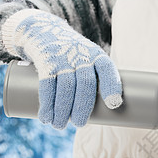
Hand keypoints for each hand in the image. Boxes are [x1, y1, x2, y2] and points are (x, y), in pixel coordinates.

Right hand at [2, 9, 121, 128]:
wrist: (44, 31)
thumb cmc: (74, 57)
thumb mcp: (88, 61)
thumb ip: (94, 85)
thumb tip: (101, 118)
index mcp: (97, 57)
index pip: (107, 70)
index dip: (112, 86)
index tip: (114, 104)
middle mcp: (82, 56)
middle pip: (85, 83)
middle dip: (82, 106)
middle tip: (79, 124)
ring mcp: (64, 58)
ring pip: (65, 87)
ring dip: (62, 110)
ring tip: (59, 125)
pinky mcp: (46, 61)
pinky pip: (47, 85)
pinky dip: (47, 104)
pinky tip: (46, 117)